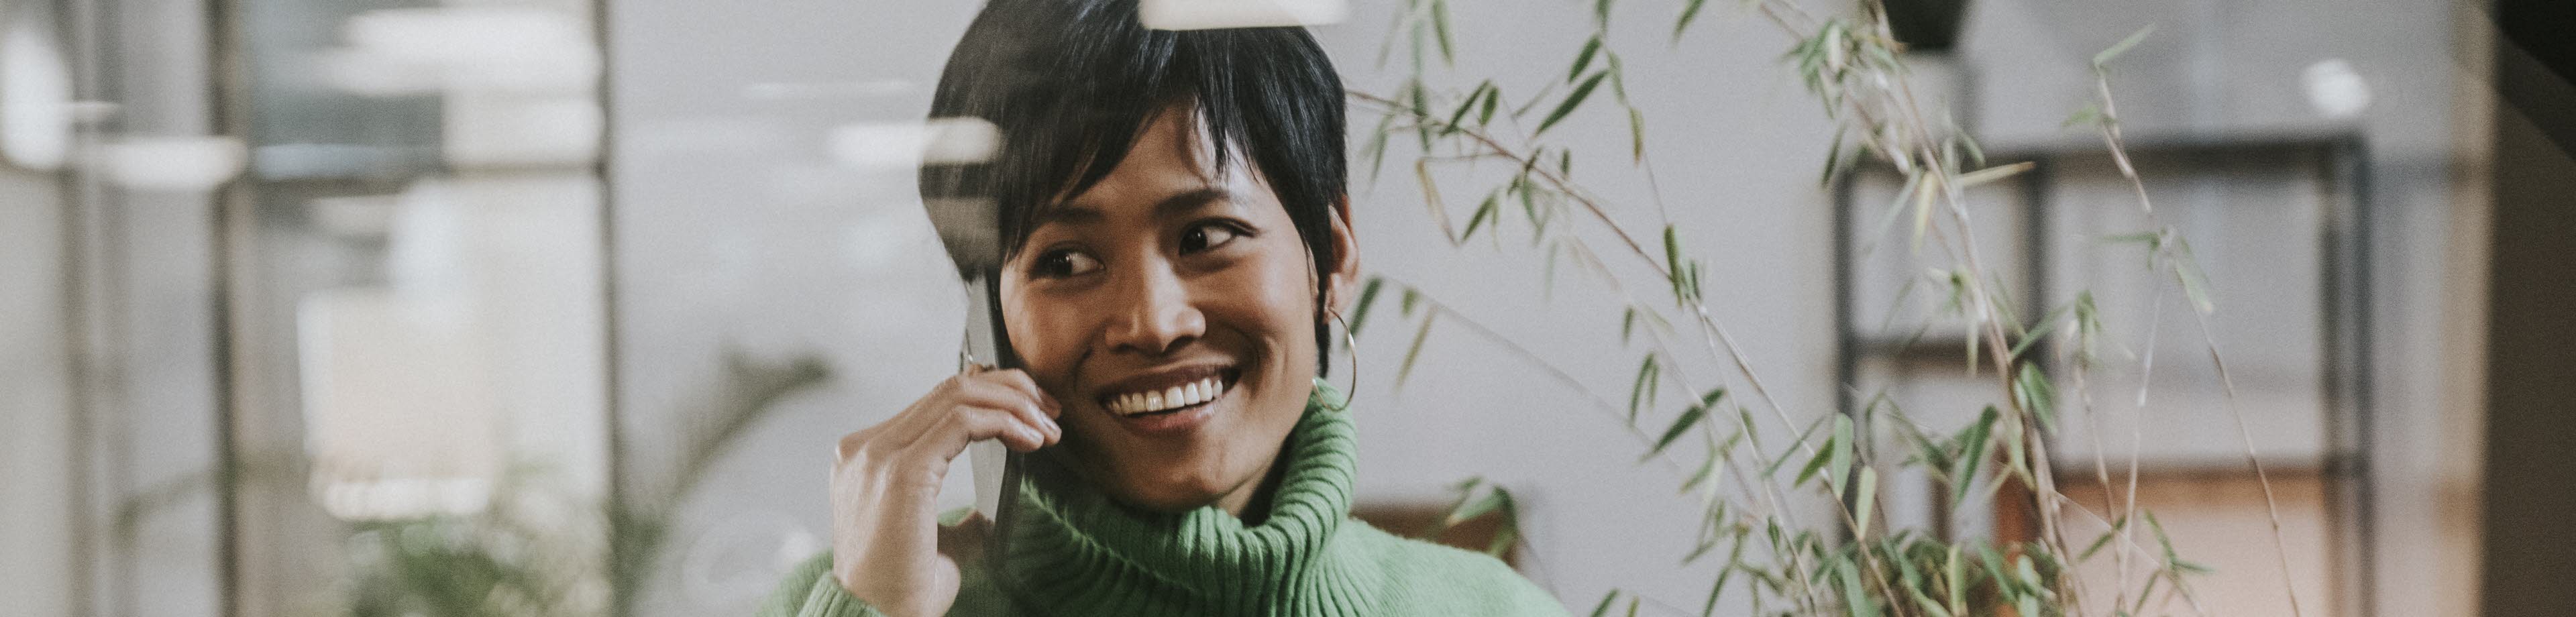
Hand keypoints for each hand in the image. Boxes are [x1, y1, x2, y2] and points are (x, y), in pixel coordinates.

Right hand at [829, 367, 1060, 616]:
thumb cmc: (905, 590)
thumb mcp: (936, 540)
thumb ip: (956, 515)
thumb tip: (990, 509)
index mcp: (867, 457)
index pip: (935, 401)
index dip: (991, 394)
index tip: (1033, 412)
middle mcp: (866, 448)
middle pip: (949, 387)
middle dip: (1011, 391)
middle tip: (1051, 412)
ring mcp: (879, 455)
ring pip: (958, 394)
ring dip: (1015, 405)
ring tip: (1048, 429)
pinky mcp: (903, 471)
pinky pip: (963, 421)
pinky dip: (1005, 422)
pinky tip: (1031, 440)